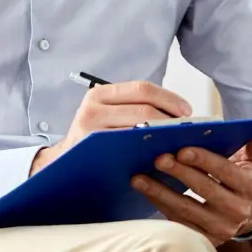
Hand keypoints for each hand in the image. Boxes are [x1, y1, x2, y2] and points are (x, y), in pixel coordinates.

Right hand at [30, 80, 191, 173]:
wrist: (63, 163)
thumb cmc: (94, 137)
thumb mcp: (107, 114)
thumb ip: (133, 107)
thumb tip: (179, 110)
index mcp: (99, 93)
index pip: (142, 89)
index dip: (169, 99)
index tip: (187, 111)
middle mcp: (92, 108)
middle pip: (143, 109)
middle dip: (170, 119)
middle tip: (187, 130)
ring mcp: (90, 131)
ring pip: (138, 130)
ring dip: (162, 136)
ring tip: (177, 142)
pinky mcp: (92, 153)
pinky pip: (128, 151)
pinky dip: (148, 153)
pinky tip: (159, 157)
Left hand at [132, 129, 251, 244]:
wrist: (248, 214)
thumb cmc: (244, 179)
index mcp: (250, 188)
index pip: (225, 171)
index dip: (203, 160)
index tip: (181, 149)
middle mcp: (237, 211)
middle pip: (203, 189)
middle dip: (179, 172)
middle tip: (157, 158)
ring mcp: (220, 228)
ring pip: (186, 209)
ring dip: (160, 192)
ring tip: (138, 177)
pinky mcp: (203, 239)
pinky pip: (177, 222)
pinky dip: (158, 205)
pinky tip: (144, 191)